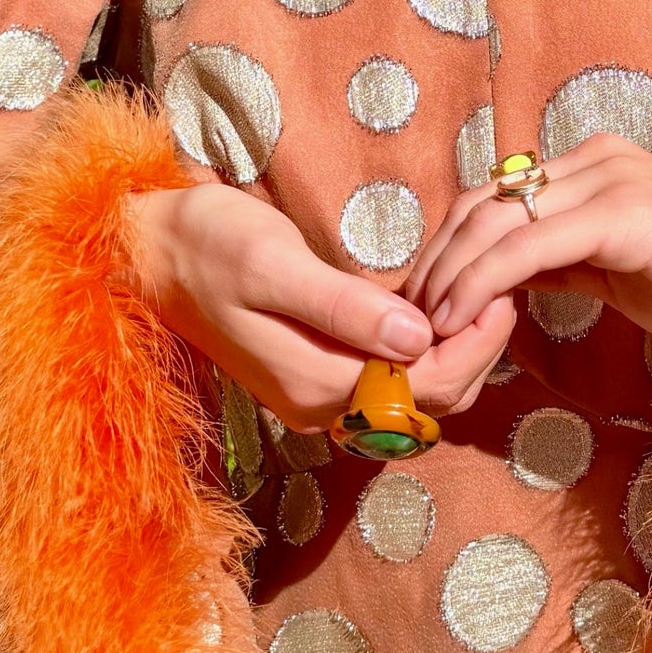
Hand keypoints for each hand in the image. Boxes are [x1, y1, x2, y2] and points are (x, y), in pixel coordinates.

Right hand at [127, 182, 515, 431]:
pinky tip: (435, 312)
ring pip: (414, 400)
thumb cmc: (207, 245)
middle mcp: (322, 407)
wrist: (146, 255)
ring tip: (479, 297)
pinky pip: (389, 385)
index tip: (505, 291)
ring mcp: (316, 397)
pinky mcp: (313, 377)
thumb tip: (418, 339)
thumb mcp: (276, 265)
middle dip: (475, 353)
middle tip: (505, 289)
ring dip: (455, 357)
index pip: (427, 389)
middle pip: (429, 403)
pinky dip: (425, 358)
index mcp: (317, 385)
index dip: (475, 346)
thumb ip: (346, 307)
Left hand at [407, 137, 651, 359]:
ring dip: (446, 277)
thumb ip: (570, 263)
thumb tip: (512, 280)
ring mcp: (609, 181)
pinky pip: (524, 249)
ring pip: (494, 221)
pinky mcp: (618, 215)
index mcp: (600, 167)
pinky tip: (459, 320)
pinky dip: (479, 285)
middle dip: (436, 261)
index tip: (425, 301)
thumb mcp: (626, 275)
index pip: (499, 197)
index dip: (451, 247)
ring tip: (424, 329)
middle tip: (408, 320)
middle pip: (483, 202)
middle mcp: (598, 160)